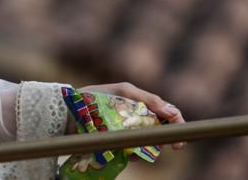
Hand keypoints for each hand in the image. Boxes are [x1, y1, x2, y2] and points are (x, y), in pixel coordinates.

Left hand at [72, 82, 186, 148]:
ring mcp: (127, 132)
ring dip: (143, 150)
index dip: (177, 125)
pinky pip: (131, 154)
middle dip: (161, 141)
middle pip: (159, 133)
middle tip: (160, 148)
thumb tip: (172, 111)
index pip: (167, 114)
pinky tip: (124, 153)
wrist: (69, 112)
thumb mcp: (123, 92)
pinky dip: (131, 155)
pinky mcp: (117, 144)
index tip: (179, 141)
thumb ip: (148, 99)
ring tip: (132, 149)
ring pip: (146, 146)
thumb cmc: (96, 97)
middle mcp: (137, 118)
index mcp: (141, 103)